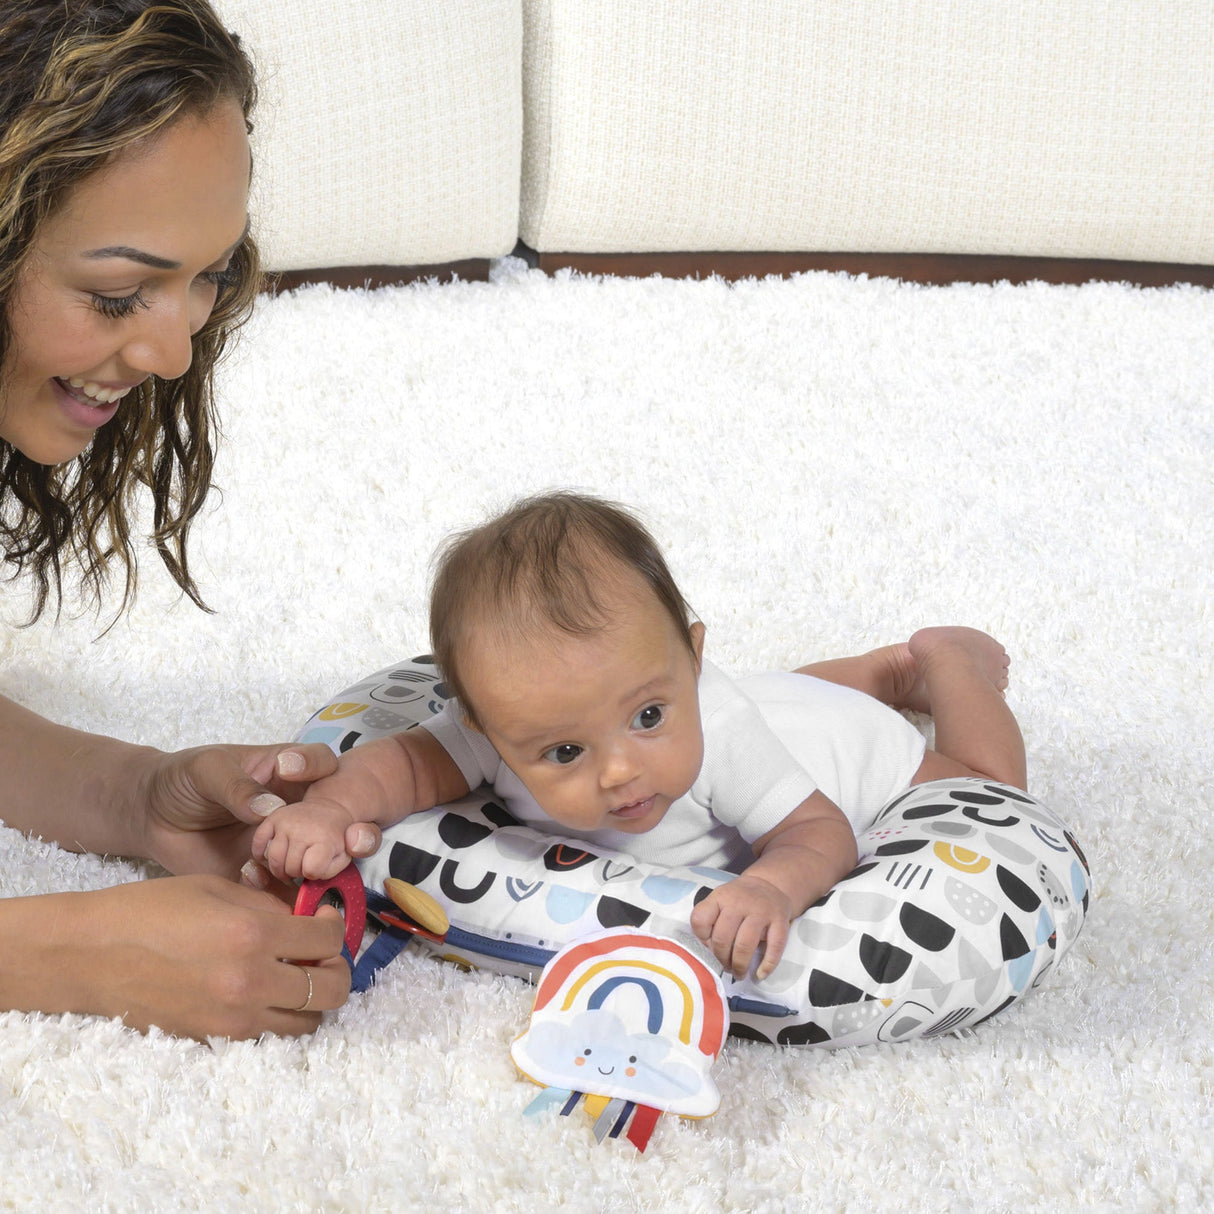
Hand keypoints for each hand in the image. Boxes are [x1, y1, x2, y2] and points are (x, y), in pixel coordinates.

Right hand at [23, 875, 351, 1038]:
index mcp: (253, 932)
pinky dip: (278, 1018)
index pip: (328, 939)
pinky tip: (262, 995)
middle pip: (332, 989)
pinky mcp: (214, 1040)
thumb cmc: (150, 910)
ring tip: (292, 976)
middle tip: (319, 954)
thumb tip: (304, 918)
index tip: (323, 919)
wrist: (92, 954)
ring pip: (308, 1022)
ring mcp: (233, 1017)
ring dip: (311, 998)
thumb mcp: (216, 888)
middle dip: (335, 968)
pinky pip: (269, 1036)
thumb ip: (268, 905)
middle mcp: (251, 979)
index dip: (334, 926)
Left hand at [135, 743, 381, 879]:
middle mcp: (296, 808)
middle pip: (336, 816)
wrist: (150, 817)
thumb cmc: (182, 779)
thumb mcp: (206, 770)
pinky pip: (286, 890)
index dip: (318, 767)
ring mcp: (284, 844)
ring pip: (321, 857)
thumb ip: (236, 785)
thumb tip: (269, 808)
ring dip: (324, 866)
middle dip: (348, 827)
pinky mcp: (265, 877)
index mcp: (287, 772)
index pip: (322, 763)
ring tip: (304, 870)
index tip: (290, 772)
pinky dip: (285, 894)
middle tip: (342, 838)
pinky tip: (254, 881)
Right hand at [252, 797, 356, 881]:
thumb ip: (366, 845)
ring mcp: (285, 822)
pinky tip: (277, 858)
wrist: (333, 808)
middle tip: (308, 865)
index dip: (316, 874)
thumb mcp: (364, 841)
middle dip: (300, 873)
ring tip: (294, 865)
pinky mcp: (272, 819)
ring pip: (274, 861)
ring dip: (282, 869)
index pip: (311, 870)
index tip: (322, 866)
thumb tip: (354, 840)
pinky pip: (258, 845)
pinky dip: (263, 856)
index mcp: (326, 835)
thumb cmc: (343, 834)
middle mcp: (303, 826)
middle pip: (290, 869)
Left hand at [689, 875, 793, 980]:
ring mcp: (761, 912)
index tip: (708, 945)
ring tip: (739, 973)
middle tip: (725, 966)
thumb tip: (708, 949)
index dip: (701, 938)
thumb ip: (710, 920)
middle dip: (721, 959)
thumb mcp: (720, 900)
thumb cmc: (739, 899)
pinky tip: (760, 973)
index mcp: (720, 897)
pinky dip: (767, 964)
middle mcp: (739, 903)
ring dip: (740, 965)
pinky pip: (774, 947)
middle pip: (722, 938)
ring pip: (745, 945)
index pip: (700, 920)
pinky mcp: (780, 921)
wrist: (770, 885)